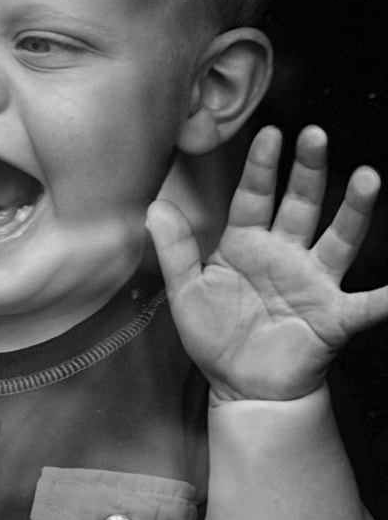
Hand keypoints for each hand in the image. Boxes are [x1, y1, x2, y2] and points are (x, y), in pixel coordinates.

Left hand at [147, 125, 387, 402]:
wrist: (241, 386)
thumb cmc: (214, 335)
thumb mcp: (185, 290)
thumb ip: (174, 249)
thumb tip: (154, 205)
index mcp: (246, 244)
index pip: (255, 197)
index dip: (263, 167)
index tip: (271, 133)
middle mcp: (284, 255)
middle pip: (301, 205)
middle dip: (309, 171)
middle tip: (315, 135)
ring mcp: (313, 282)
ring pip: (338, 239)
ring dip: (354, 210)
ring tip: (368, 177)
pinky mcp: (333, 317)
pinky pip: (366, 305)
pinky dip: (387, 298)